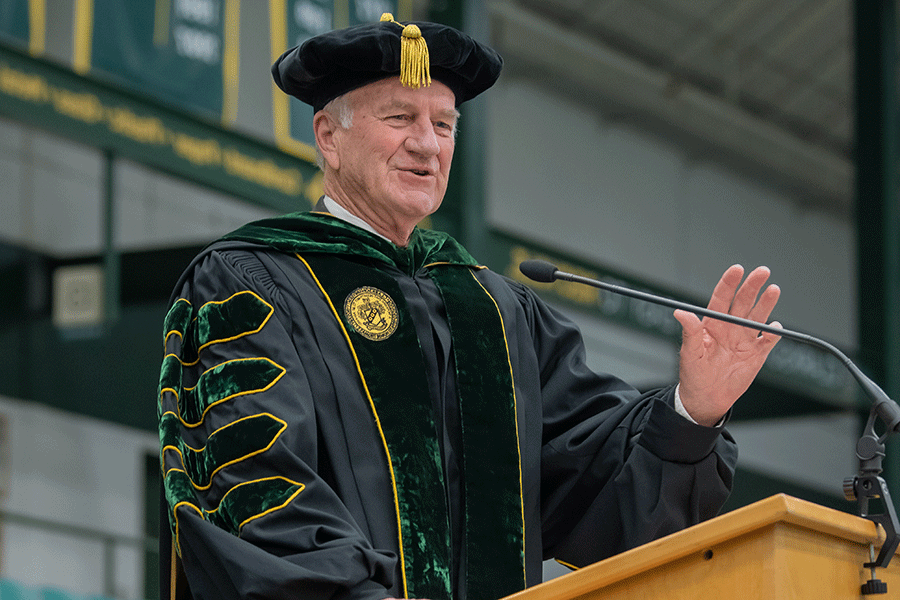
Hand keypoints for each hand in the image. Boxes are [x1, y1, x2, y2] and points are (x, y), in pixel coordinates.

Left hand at [673, 265, 780, 426]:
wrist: (705, 398)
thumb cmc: (693, 373)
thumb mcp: (689, 352)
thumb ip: (690, 331)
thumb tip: (680, 312)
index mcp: (713, 324)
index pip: (722, 298)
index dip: (729, 282)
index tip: (737, 269)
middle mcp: (730, 328)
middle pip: (743, 302)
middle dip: (752, 286)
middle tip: (762, 272)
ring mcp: (744, 340)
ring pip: (758, 317)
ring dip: (766, 304)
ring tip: (773, 290)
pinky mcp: (756, 355)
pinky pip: (767, 341)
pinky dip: (772, 334)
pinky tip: (774, 328)